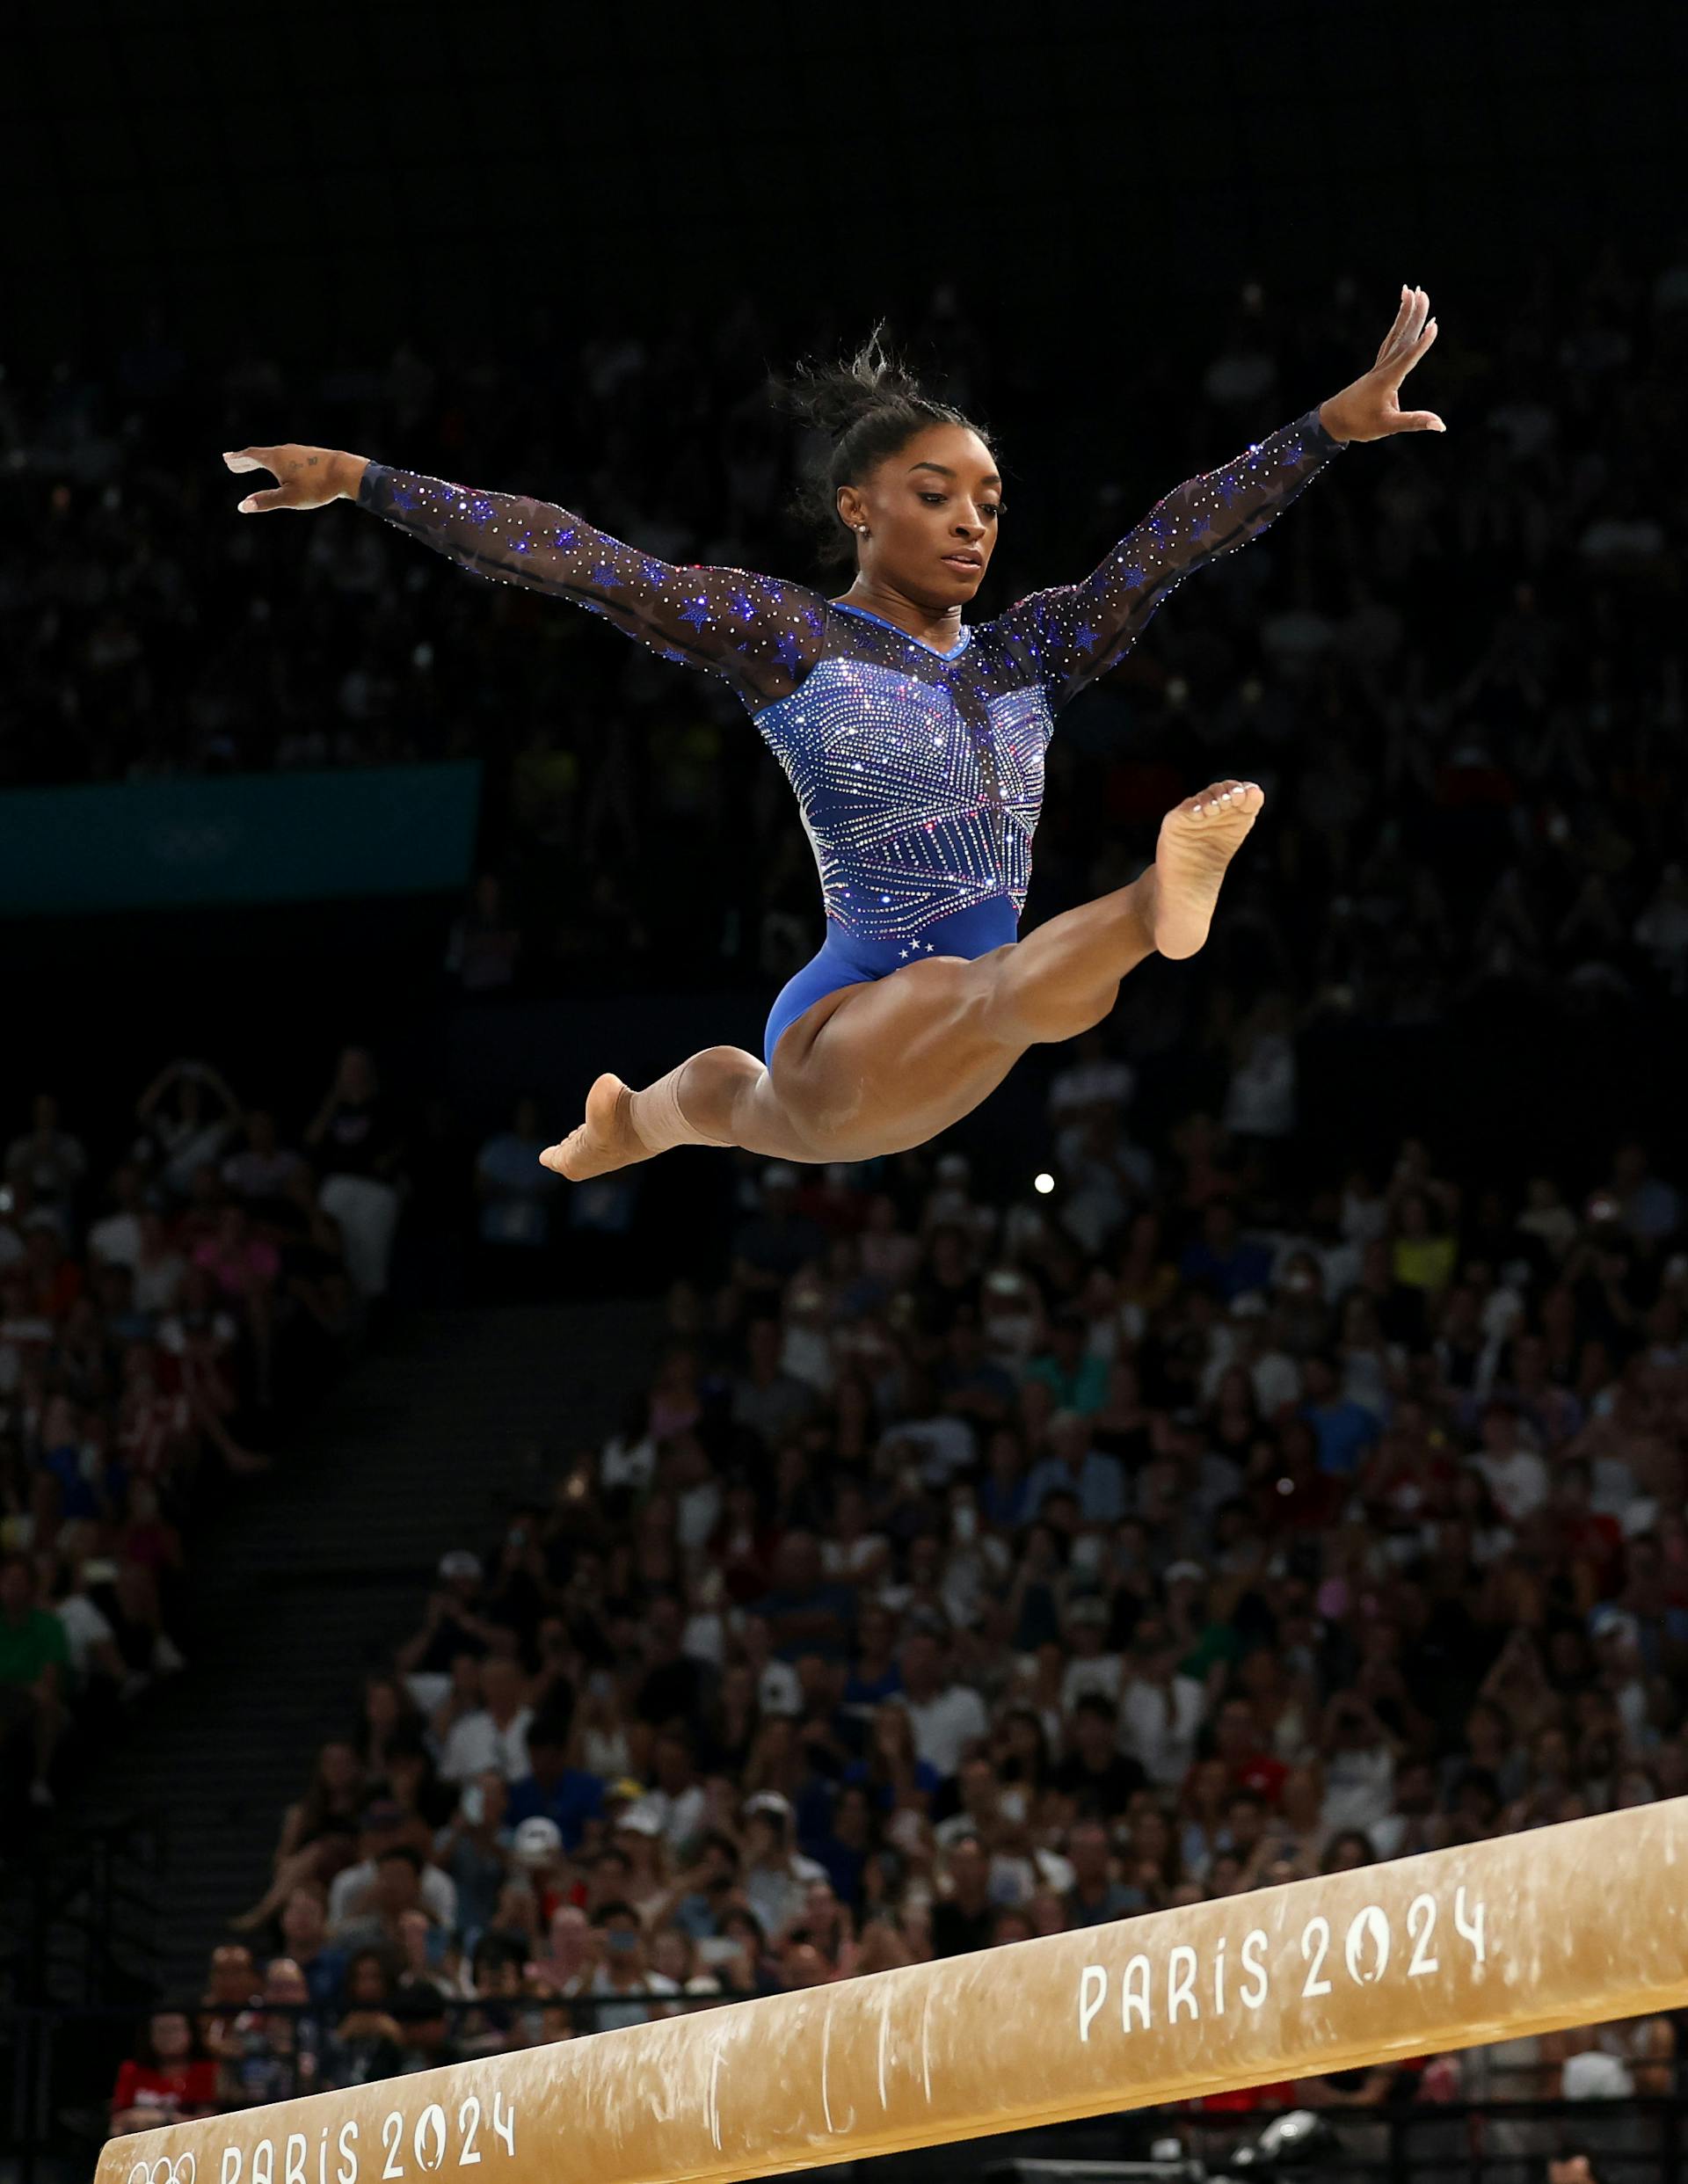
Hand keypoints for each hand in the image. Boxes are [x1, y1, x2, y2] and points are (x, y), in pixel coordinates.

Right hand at [223, 444, 360, 511]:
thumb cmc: (317, 486)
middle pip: (260, 454)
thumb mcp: (289, 498)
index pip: (251, 456)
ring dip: (261, 460)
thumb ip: (265, 501)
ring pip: (274, 455)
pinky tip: (282, 467)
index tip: (226, 459)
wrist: (346, 472)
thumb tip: (242, 506)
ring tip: (254, 464)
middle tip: (232, 463)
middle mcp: (285, 450)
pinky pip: (287, 457)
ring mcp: (298, 451)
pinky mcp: (310, 455)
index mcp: (275, 459)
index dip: (237, 459)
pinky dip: (276, 461)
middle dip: (245, 460)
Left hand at [1319, 286, 1443, 443]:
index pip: (1408, 358)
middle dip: (1413, 314)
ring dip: (1404, 313)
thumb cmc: (1359, 425)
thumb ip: (1414, 422)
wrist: (1333, 421)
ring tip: (1411, 292)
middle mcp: (1383, 368)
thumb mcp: (1388, 426)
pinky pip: (1389, 342)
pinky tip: (1402, 318)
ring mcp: (1379, 366)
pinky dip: (1398, 328)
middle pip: (1402, 337)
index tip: (1434, 324)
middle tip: (1423, 291)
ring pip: (1395, 335)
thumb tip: (1441, 425)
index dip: (1422, 343)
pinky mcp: (1377, 368)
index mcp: (1387, 380)